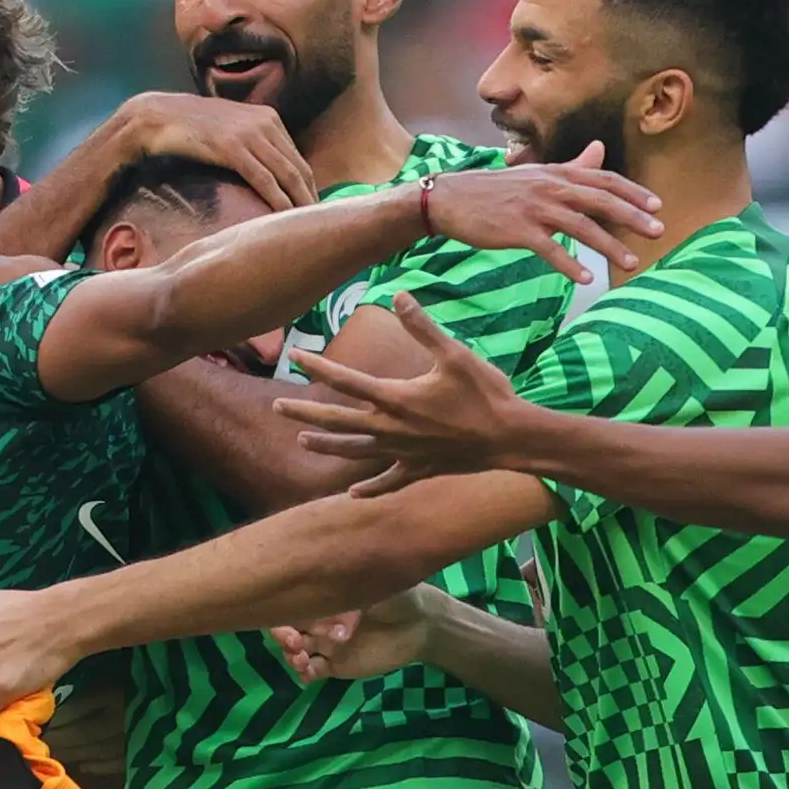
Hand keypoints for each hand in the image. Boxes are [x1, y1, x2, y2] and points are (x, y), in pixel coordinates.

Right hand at [102, 90, 314, 209]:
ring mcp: (250, 134)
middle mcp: (266, 124)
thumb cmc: (193, 128)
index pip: (298, 160)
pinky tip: (286, 218)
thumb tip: (267, 174)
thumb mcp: (232, 130)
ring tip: (309, 229)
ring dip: (301, 204)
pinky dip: (279, 200)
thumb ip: (253, 146)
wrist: (159, 115)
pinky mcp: (233, 147)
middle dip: (312, 200)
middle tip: (321, 228)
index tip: (318, 212)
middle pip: (300, 169)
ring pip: (288, 175)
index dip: (310, 188)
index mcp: (269, 118)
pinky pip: (264, 179)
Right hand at [272, 589, 436, 682]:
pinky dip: (304, 672)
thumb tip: (330, 607)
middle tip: (295, 642)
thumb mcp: (373, 587)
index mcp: (323, 594)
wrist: (421, 625)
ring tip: (302, 659)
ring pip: (295, 649)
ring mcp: (325, 642)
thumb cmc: (398, 596)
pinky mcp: (335, 665)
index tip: (292, 614)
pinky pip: (312, 670)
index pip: (291, 599)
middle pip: (286, 625)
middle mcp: (318, 617)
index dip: (283, 607)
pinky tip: (308, 673)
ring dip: (291, 655)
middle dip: (282, 634)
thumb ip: (349, 594)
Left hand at [278, 295, 528, 490]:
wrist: (510, 438)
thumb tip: (398, 295)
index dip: (317, 366)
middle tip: (277, 407)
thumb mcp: (454, 354)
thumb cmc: (484, 393)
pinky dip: (370, 487)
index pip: (346, 380)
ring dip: (327, 446)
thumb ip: (423, 327)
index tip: (294, 356)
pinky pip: (389, 481)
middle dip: (306, 412)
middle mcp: (392, 429)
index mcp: (396, 398)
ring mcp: (404, 453)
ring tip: (303, 441)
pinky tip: (353, 494)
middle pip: (339, 420)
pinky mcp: (420, 469)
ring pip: (355, 451)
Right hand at [416, 143, 665, 278]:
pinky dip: (570, 264)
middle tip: (658, 231)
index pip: (604, 179)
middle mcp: (551, 187)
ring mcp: (534, 208)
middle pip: (600, 200)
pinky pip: (550, 249)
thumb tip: (600, 150)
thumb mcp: (537, 172)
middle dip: (632, 216)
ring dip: (609, 246)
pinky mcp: (518, 230)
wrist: (452, 199)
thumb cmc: (497, 190)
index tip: (658, 205)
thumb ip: (573, 166)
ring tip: (632, 263)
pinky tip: (587, 278)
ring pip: (581, 226)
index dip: (632, 192)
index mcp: (557, 173)